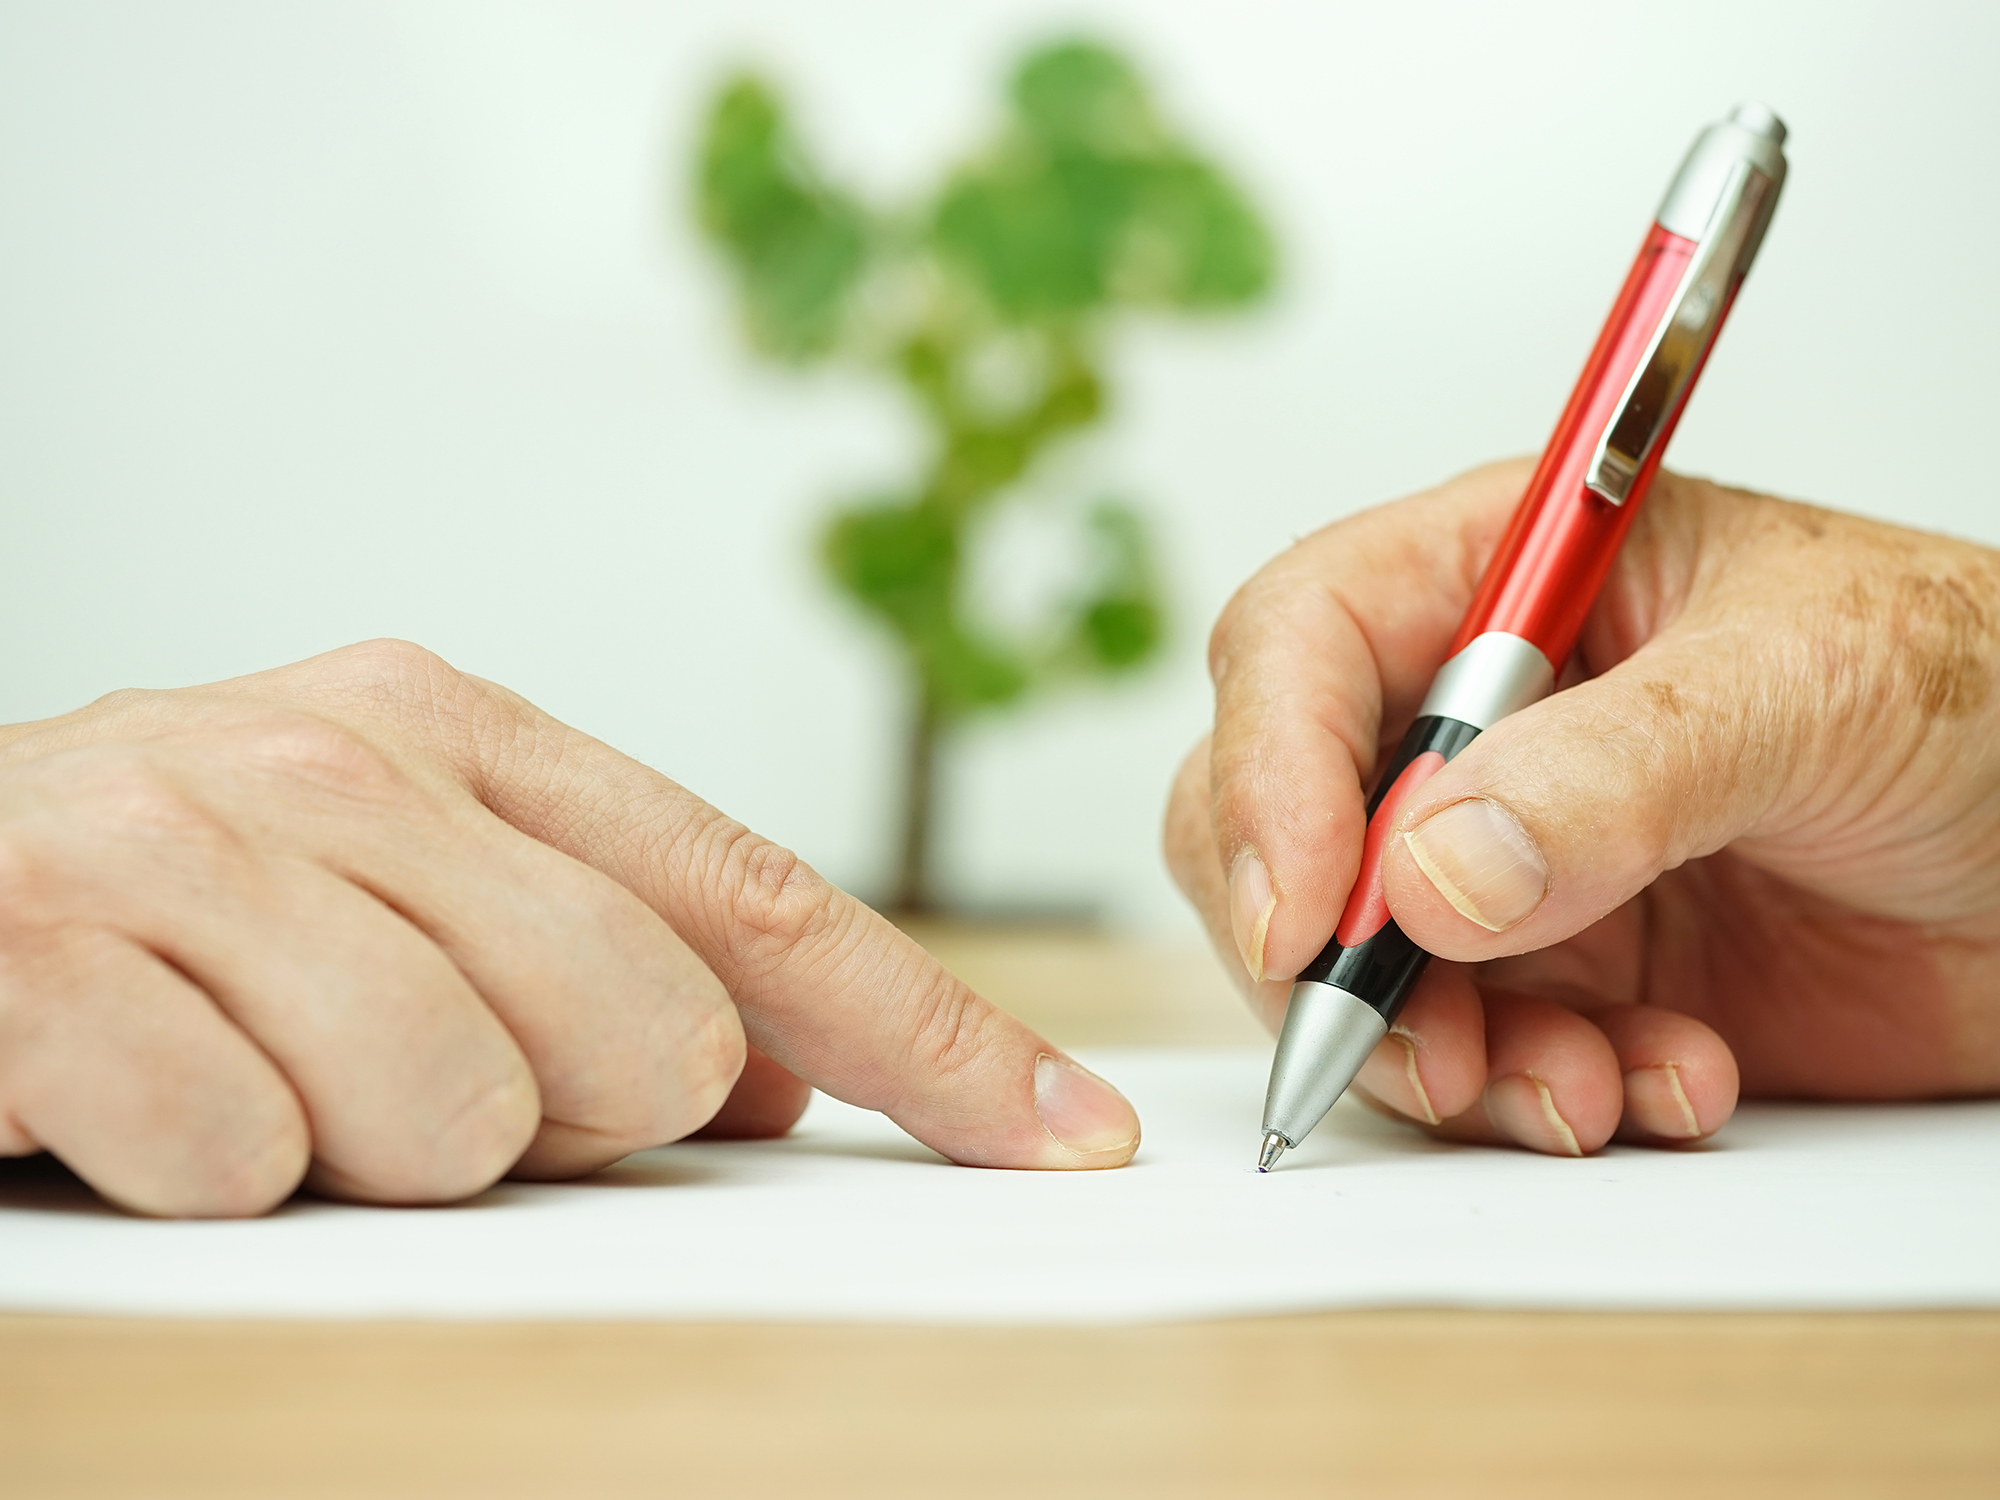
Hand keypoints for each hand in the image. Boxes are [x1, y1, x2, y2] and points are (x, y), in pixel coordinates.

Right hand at [0, 641, 1138, 1215]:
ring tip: (273, 1074)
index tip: (1060, 1140)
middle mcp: (346, 765)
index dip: (932, 1036)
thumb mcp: (399, 885)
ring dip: (382, 1147)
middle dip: (565, 1110)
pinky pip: (251, 1160)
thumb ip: (594, 950)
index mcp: (460, 734)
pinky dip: (220, 1172)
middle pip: (646, 1034)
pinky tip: (153, 1093)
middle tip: (416, 1066)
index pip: (762, 899)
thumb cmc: (179, 900)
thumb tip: (774, 1078)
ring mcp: (193, 848)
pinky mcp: (44, 961)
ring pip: (465, 1115)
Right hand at [1167, 462, 1999, 1153]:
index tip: (1306, 910)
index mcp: (1505, 577)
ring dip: (1442, 1053)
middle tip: (1408, 1041)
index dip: (1269, 769)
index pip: (1299, 642)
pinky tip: (1672, 1080)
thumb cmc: (1982, 692)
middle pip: (1276, 816)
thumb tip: (1429, 870)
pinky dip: (1545, 1096)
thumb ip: (1617, 771)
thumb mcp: (1810, 686)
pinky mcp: (1565, 978)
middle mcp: (1478, 718)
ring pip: (1360, 966)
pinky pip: (1475, 1056)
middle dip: (1324, 947)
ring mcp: (1510, 857)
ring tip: (1580, 1087)